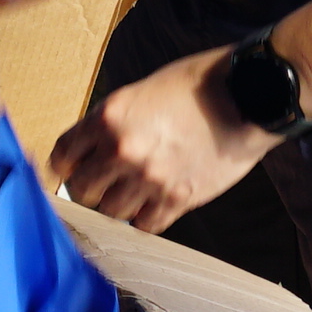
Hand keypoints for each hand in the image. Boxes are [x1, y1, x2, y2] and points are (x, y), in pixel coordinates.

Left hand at [50, 46, 274, 231]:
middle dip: (90, 188)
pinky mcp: (177, 199)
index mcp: (108, 117)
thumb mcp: (140, 91)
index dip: (65, 166)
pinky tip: (154, 203)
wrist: (247, 97)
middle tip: (104, 183)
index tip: (70, 170)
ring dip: (119, 204)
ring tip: (134, 192)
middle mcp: (122, 150)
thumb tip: (91, 150)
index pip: (63, 155)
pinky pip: (145, 225)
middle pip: (82, 190)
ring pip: (111, 212)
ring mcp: (149, 178)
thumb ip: (111, 123)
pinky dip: (146, 217)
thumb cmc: (196, 86)